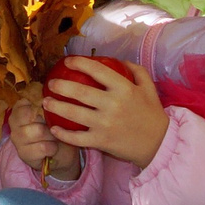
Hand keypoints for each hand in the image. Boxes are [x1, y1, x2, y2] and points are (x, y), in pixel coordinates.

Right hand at [7, 92, 81, 183]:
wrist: (60, 154)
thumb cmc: (55, 130)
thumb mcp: (51, 114)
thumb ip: (46, 105)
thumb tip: (50, 98)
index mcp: (18, 112)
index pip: (23, 104)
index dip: (39, 108)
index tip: (46, 113)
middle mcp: (14, 125)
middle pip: (31, 116)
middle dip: (47, 122)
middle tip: (54, 127)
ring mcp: (17, 141)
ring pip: (37, 131)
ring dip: (51, 135)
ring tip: (54, 138)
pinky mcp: (24, 155)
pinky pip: (42, 147)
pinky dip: (52, 148)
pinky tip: (53, 149)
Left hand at [43, 57, 169, 167]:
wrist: (158, 145)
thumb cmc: (152, 115)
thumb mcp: (148, 88)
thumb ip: (135, 70)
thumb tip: (118, 60)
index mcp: (124, 89)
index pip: (97, 70)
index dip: (80, 63)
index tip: (67, 61)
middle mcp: (113, 105)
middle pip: (80, 92)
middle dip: (61, 86)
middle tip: (51, 84)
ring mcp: (105, 124)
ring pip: (74, 114)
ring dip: (56, 106)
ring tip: (46, 102)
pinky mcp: (101, 141)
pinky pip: (77, 138)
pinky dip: (63, 134)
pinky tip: (54, 128)